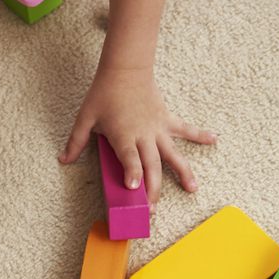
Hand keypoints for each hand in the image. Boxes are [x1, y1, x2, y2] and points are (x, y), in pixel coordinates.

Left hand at [58, 65, 215, 201]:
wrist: (125, 68)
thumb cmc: (104, 93)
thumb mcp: (85, 117)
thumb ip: (75, 141)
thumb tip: (63, 160)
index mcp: (123, 136)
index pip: (129, 160)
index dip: (132, 174)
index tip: (135, 190)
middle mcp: (143, 136)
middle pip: (152, 166)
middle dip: (153, 188)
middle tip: (154, 209)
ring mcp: (158, 129)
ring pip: (172, 154)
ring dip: (183, 172)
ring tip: (193, 189)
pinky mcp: (166, 120)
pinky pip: (185, 129)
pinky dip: (200, 134)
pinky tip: (214, 139)